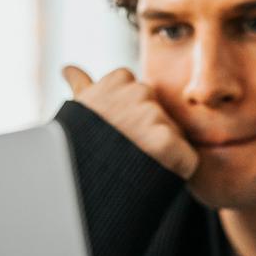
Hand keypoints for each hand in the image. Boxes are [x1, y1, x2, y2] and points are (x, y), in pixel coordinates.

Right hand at [62, 65, 197, 179]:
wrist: (78, 186)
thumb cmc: (76, 147)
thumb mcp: (77, 113)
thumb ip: (81, 87)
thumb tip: (68, 69)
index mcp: (118, 81)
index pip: (139, 91)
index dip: (130, 114)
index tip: (115, 131)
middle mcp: (138, 93)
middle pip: (158, 110)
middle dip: (149, 130)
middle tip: (125, 150)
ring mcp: (153, 117)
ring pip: (173, 133)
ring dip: (162, 151)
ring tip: (135, 164)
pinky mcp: (167, 142)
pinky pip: (186, 156)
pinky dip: (176, 170)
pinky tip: (152, 175)